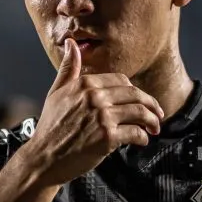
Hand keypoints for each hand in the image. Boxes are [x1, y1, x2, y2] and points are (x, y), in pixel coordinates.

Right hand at [23, 38, 164, 186]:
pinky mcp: (108, 137)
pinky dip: (143, 137)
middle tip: (157, 115)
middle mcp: (95, 97)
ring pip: (140, 112)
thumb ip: (68, 68)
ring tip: (155, 128)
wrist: (43, 157)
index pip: (122, 81)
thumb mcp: (56, 92)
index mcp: (85, 84)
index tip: (141, 100)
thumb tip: (71, 43)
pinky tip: (143, 140)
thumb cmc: (50, 128)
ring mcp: (102, 117)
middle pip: (135, 95)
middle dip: (151, 105)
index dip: (135, 91)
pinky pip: (135, 133)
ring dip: (152, 121)